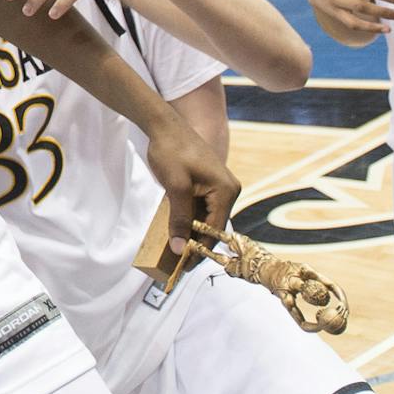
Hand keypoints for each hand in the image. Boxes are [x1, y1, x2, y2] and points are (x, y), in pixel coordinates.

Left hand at [143, 123, 239, 254]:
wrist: (164, 126)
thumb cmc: (172, 152)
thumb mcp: (175, 188)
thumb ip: (179, 219)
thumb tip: (179, 249)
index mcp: (227, 191)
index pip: (216, 229)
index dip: (200, 249)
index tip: (185, 266)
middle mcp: (228, 190)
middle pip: (213, 226)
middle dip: (196, 243)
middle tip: (178, 264)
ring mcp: (219, 188)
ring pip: (206, 219)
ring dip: (191, 233)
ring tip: (175, 252)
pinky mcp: (208, 186)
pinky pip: (201, 209)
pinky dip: (189, 220)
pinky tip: (175, 232)